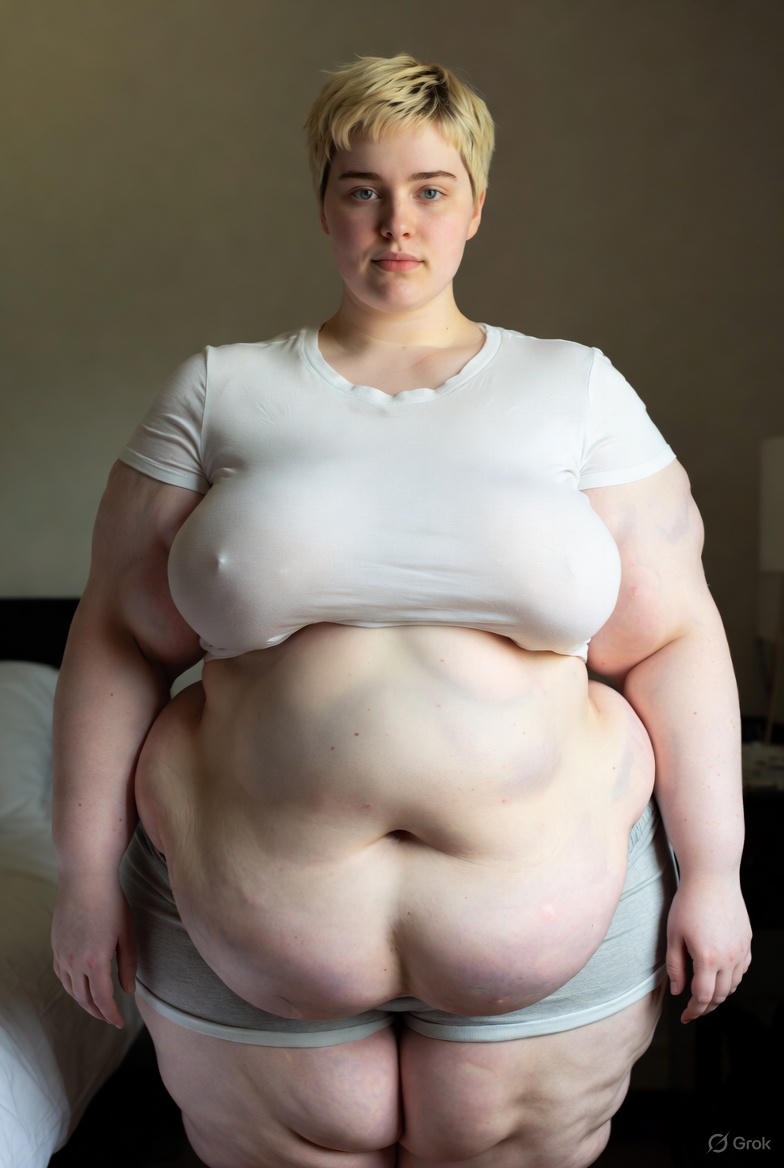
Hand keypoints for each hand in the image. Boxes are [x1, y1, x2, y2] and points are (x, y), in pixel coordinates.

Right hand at [51, 875, 136, 1027]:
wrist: (85, 879)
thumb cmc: (112, 902)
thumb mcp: (127, 934)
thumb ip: (128, 964)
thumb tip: (128, 991)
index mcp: (96, 961)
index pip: (103, 1000)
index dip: (111, 1015)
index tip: (119, 1023)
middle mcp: (75, 962)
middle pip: (84, 999)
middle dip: (98, 1012)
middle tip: (109, 1018)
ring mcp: (62, 954)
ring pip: (71, 990)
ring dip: (83, 1002)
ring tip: (96, 1006)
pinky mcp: (56, 946)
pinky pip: (61, 975)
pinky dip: (71, 987)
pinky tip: (80, 986)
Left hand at [665, 874, 750, 1022]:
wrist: (712, 877)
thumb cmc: (688, 903)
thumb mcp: (673, 935)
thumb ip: (675, 966)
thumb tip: (677, 991)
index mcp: (707, 959)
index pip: (703, 998)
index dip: (693, 1011)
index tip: (684, 1016)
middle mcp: (729, 958)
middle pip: (720, 995)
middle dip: (706, 1007)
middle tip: (693, 1009)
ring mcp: (741, 950)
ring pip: (734, 984)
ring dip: (719, 993)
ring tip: (705, 994)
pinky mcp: (747, 941)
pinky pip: (743, 968)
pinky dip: (732, 978)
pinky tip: (721, 976)